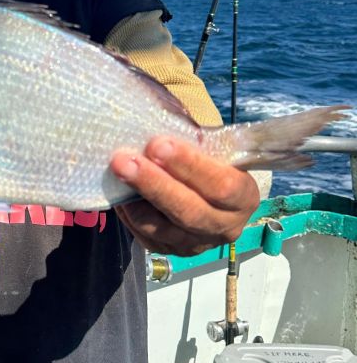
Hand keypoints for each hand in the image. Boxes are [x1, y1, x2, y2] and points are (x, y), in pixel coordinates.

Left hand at [111, 136, 259, 256]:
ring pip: (163, 228)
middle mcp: (225, 226)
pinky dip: (130, 214)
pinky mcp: (171, 251)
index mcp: (244, 196)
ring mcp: (198, 244)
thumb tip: (155, 111)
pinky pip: (146, 237)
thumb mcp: (212, 148)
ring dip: (136, 198)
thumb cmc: (208, 160)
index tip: (158, 143)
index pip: (221, 185)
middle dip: (155, 184)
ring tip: (118, 170)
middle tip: (126, 160)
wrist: (205, 190)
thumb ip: (194, 138)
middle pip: (189, 211)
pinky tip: (120, 191)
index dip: (189, 165)